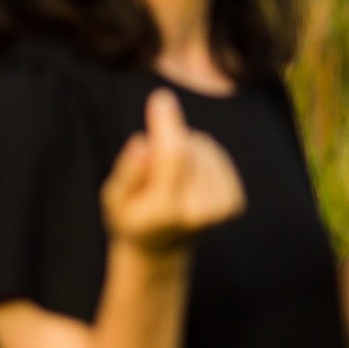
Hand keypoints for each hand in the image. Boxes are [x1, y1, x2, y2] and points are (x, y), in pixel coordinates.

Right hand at [101, 89, 243, 254]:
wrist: (161, 249)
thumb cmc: (131, 217)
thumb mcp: (114, 198)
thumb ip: (129, 172)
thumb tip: (144, 144)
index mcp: (166, 210)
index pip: (173, 156)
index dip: (168, 125)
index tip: (160, 98)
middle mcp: (200, 211)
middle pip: (189, 147)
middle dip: (168, 138)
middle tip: (151, 163)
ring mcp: (221, 209)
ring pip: (204, 147)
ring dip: (184, 148)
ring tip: (168, 176)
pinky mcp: (234, 203)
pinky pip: (216, 154)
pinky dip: (200, 156)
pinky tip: (187, 178)